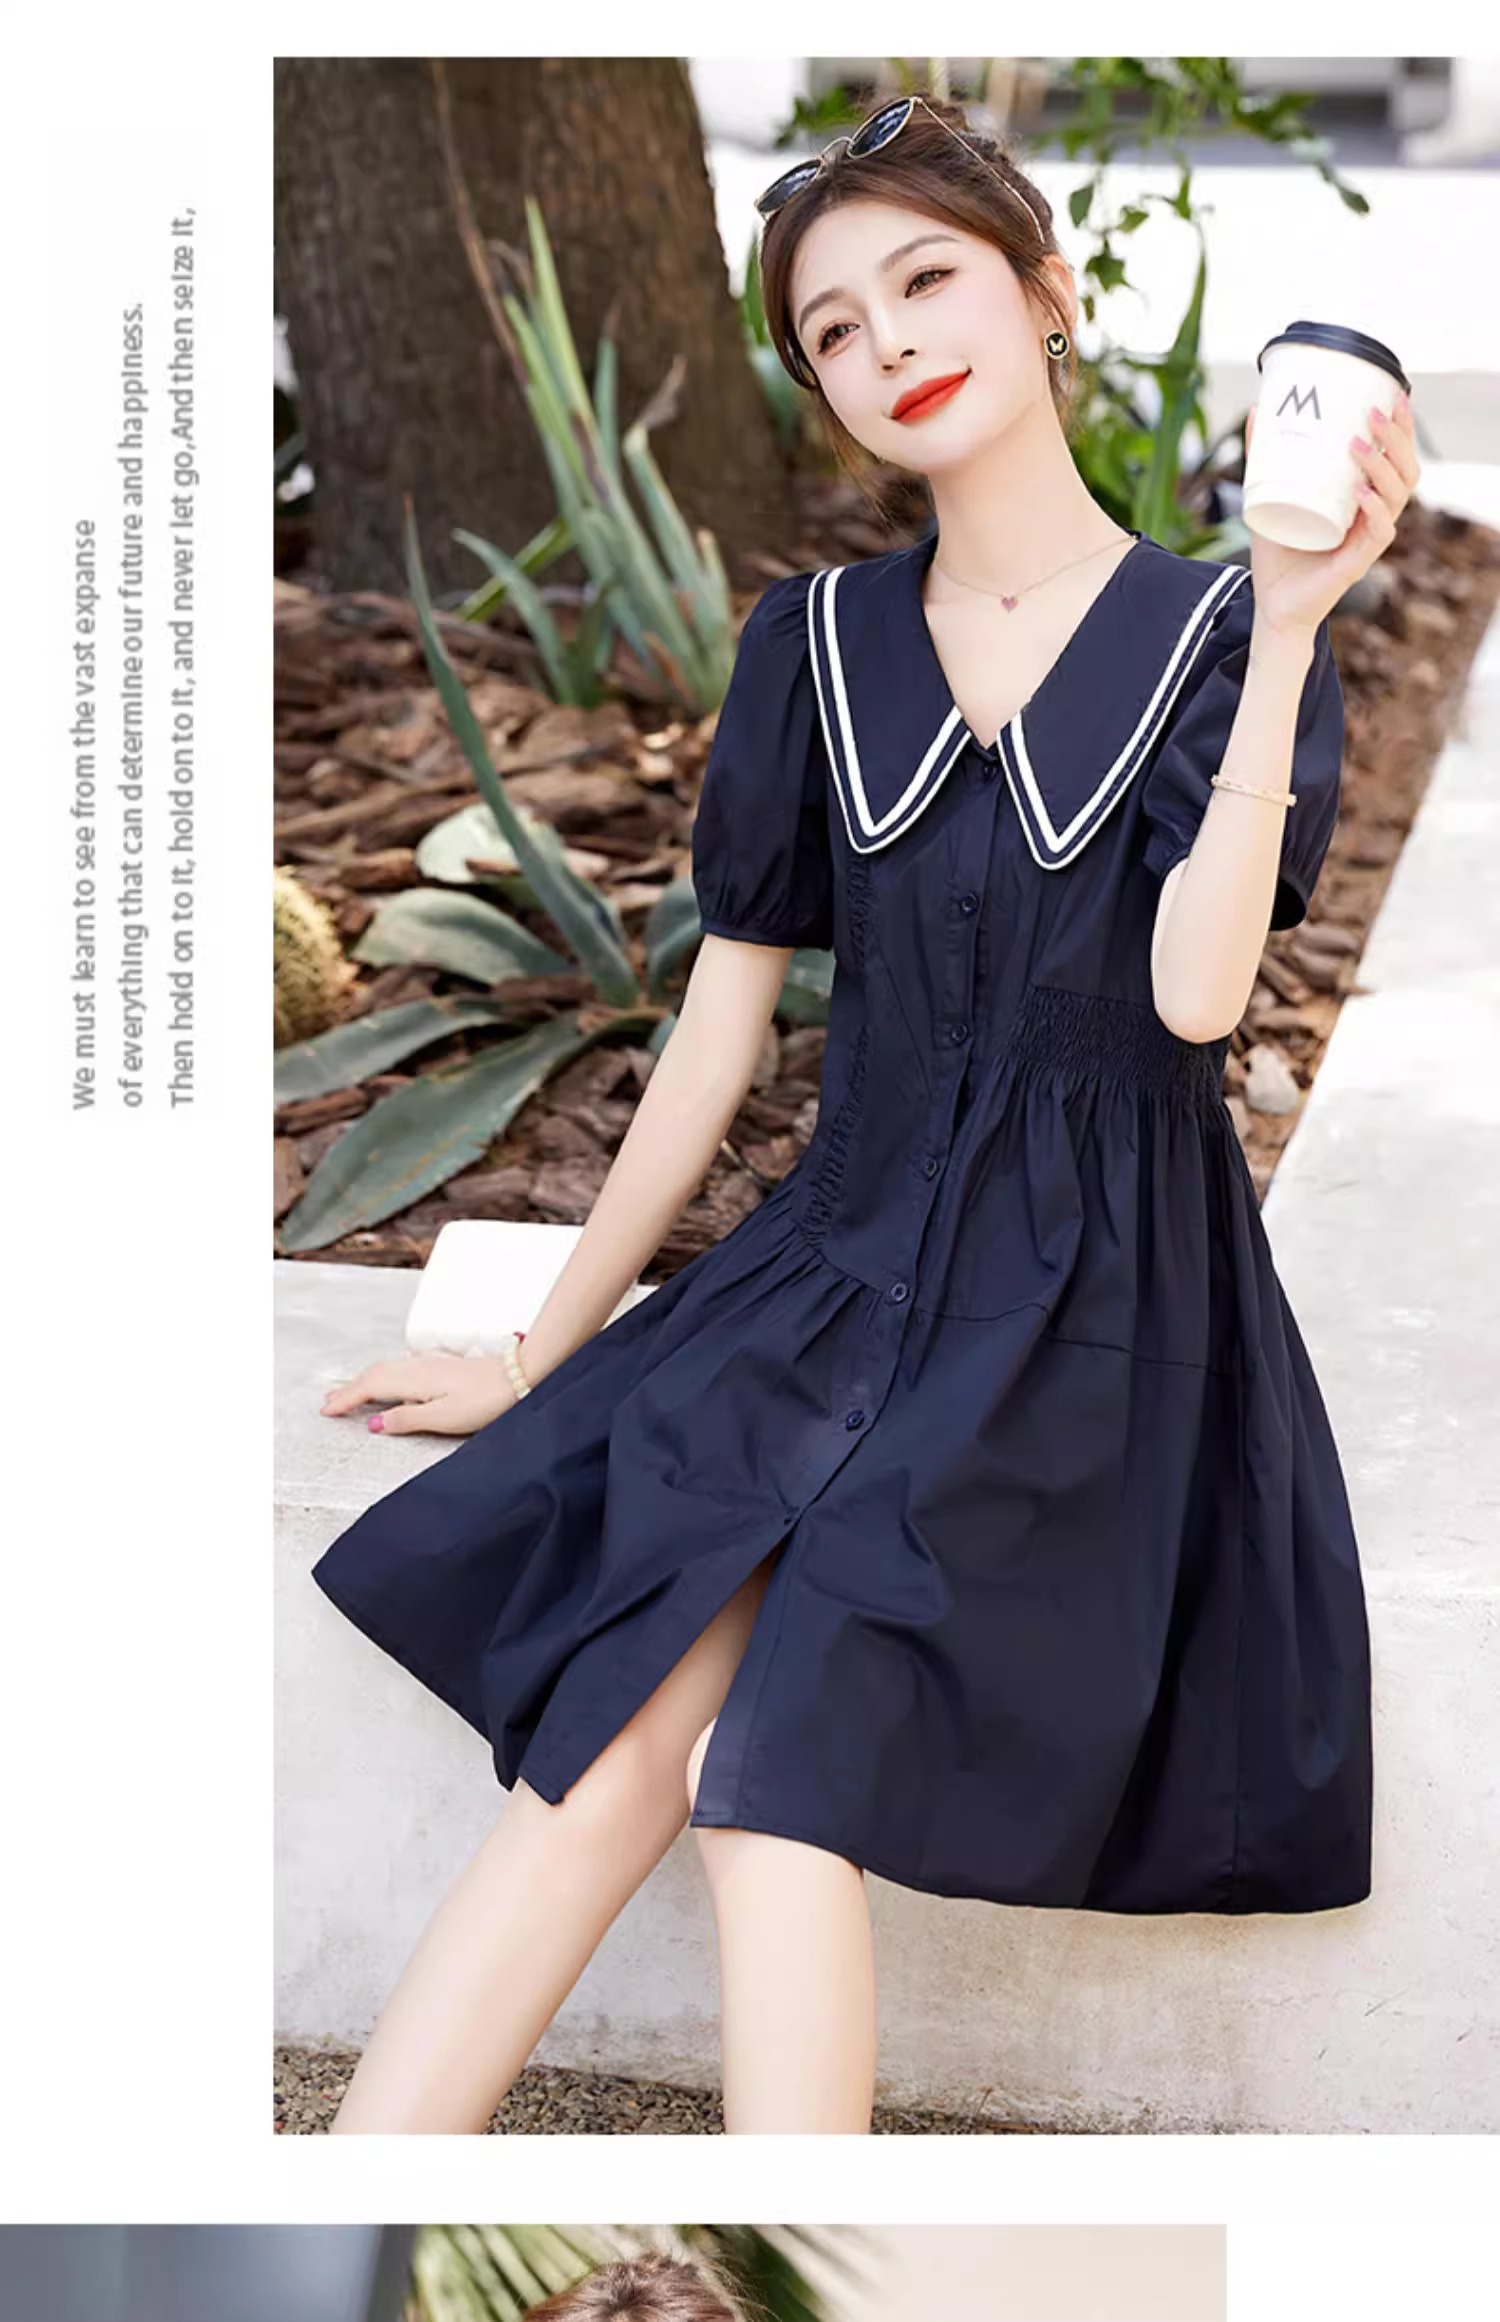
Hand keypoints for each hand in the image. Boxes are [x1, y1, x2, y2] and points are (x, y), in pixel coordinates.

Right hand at [319, 1351, 519, 1435]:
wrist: (520, 1377)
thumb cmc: (487, 1400)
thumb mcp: (445, 1418)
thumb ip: (407, 1419)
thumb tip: (374, 1424)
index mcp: (415, 1380)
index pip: (370, 1387)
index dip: (346, 1399)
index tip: (326, 1411)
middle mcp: (418, 1366)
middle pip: (374, 1374)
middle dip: (349, 1388)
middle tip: (327, 1402)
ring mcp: (430, 1363)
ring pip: (387, 1369)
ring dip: (365, 1381)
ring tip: (349, 1392)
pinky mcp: (441, 1366)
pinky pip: (401, 1368)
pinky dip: (384, 1376)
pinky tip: (388, 1382)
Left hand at [1244, 390, 1419, 639]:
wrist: (1272, 606)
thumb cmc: (1279, 552)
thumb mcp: (1267, 496)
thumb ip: (1263, 458)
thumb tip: (1257, 411)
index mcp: (1364, 497)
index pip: (1396, 455)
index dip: (1401, 426)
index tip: (1393, 392)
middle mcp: (1374, 515)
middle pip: (1406, 470)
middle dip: (1396, 438)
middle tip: (1372, 413)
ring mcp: (1369, 538)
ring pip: (1397, 496)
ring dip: (1382, 467)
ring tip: (1357, 445)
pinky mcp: (1359, 562)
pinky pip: (1379, 531)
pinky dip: (1372, 509)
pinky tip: (1359, 492)